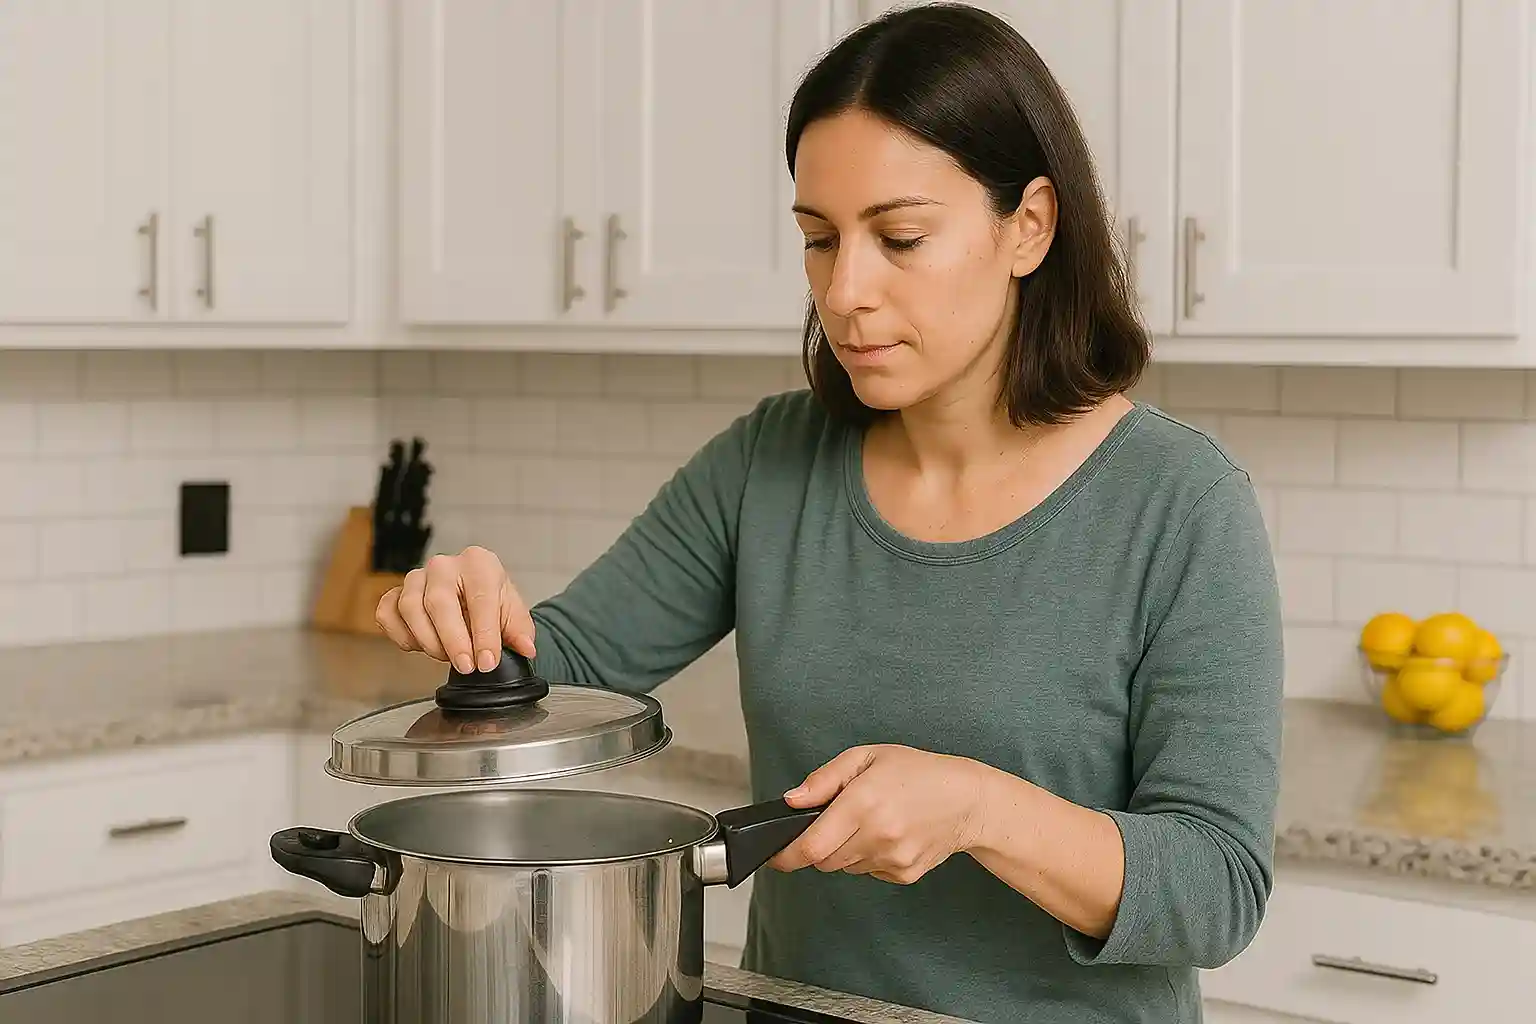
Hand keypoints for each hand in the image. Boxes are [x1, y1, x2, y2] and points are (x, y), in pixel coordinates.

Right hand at [375, 545, 536, 674]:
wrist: (474, 596)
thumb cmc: (492, 601)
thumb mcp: (513, 614)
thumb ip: (519, 631)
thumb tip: (526, 648)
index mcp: (479, 563)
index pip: (480, 598)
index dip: (484, 634)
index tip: (487, 662)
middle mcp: (444, 565)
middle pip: (439, 602)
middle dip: (453, 640)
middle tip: (466, 667)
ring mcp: (416, 577)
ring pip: (410, 607)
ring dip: (428, 640)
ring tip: (446, 656)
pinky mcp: (396, 592)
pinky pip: (387, 613)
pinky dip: (399, 634)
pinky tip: (417, 646)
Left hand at [768, 745, 990, 884]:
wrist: (967, 800)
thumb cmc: (918, 773)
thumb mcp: (867, 757)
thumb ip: (825, 779)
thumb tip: (792, 800)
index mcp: (863, 803)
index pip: (811, 845)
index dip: (786, 855)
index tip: (775, 855)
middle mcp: (878, 835)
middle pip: (824, 861)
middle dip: (819, 846)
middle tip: (835, 822)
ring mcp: (893, 859)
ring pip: (845, 868)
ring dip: (844, 851)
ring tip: (869, 822)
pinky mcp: (904, 875)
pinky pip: (869, 872)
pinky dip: (868, 858)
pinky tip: (887, 835)